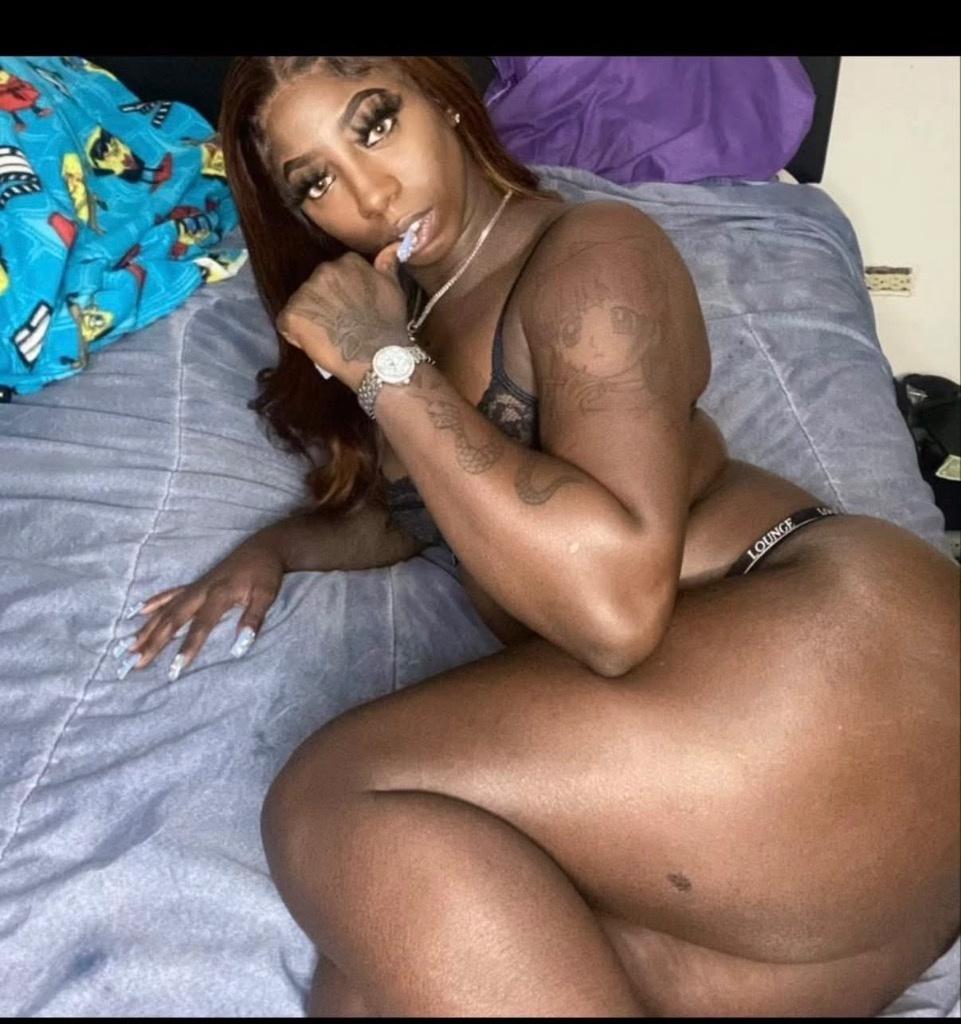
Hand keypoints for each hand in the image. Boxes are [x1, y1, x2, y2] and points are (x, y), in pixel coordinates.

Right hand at [113, 539, 283, 681]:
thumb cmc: (266, 573)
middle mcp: (202, 590)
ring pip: (166, 608)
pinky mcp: (196, 583)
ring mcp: (196, 586)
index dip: (188, 646)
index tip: (176, 667)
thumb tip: (241, 645)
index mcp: (219, 594)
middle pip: (173, 618)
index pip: (201, 625)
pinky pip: (170, 594)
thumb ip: (254, 619)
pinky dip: (155, 602)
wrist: (264, 548)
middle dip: (155, 641)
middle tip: (137, 662)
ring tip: (130, 646)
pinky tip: (139, 612)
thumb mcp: (267, 595)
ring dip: (148, 627)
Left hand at [276, 240, 405, 390]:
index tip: (350, 307)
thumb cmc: (388, 326)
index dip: (342, 292)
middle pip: (317, 286)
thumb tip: (390, 247)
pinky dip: (296, 333)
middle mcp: (323, 271)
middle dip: (324, 302)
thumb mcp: (394, 289)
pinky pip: (287, 323)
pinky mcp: (292, 315)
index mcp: (346, 261)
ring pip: (302, 303)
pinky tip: (314, 342)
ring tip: (328, 334)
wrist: (377, 356)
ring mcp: (305, 292)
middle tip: (340, 322)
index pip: (336, 272)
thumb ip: (387, 265)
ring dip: (310, 316)